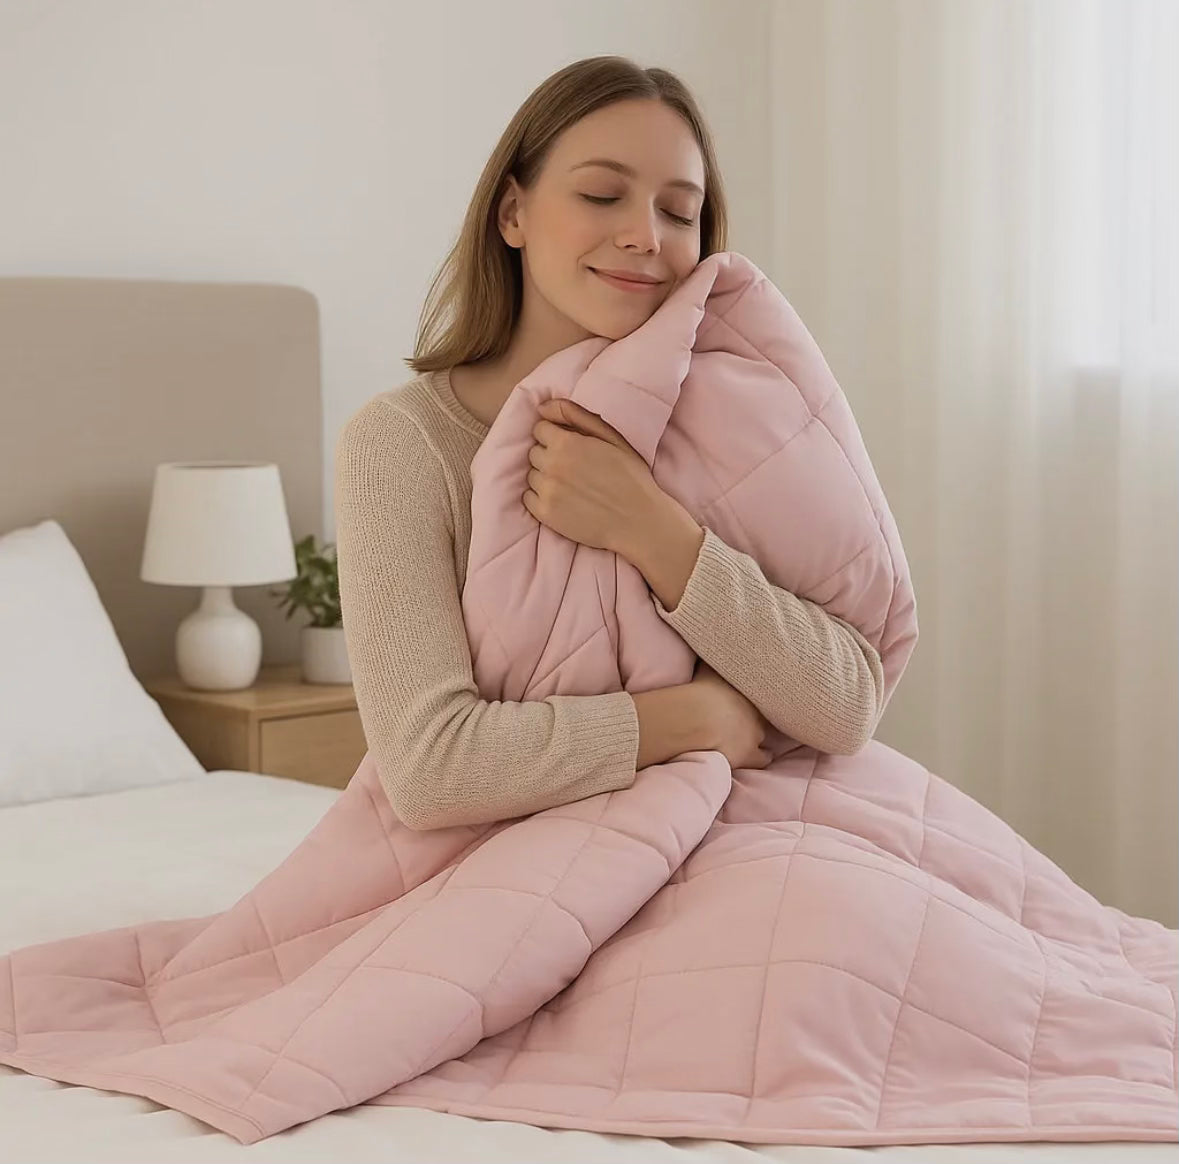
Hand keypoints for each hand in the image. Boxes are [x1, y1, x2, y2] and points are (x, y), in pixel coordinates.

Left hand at [523, 397, 664, 552]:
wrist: (638, 521)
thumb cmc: (630, 476)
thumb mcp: (611, 436)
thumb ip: (575, 414)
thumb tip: (542, 406)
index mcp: (566, 442)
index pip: (540, 429)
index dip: (556, 436)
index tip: (572, 447)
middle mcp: (552, 465)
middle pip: (534, 452)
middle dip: (550, 455)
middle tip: (574, 467)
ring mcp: (547, 491)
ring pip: (532, 475)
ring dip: (546, 477)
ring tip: (571, 485)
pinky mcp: (545, 514)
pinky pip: (528, 498)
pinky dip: (540, 497)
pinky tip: (563, 499)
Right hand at [689, 660, 772, 768]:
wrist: (697, 720)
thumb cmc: (697, 691)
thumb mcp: (706, 668)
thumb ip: (712, 660)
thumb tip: (712, 647)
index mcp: (748, 689)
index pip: (761, 691)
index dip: (757, 693)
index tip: (754, 693)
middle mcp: (756, 709)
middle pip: (764, 712)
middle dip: (758, 713)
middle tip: (750, 713)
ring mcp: (755, 733)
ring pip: (764, 734)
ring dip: (759, 734)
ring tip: (753, 734)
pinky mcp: (750, 754)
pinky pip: (764, 757)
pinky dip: (762, 756)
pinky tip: (762, 756)